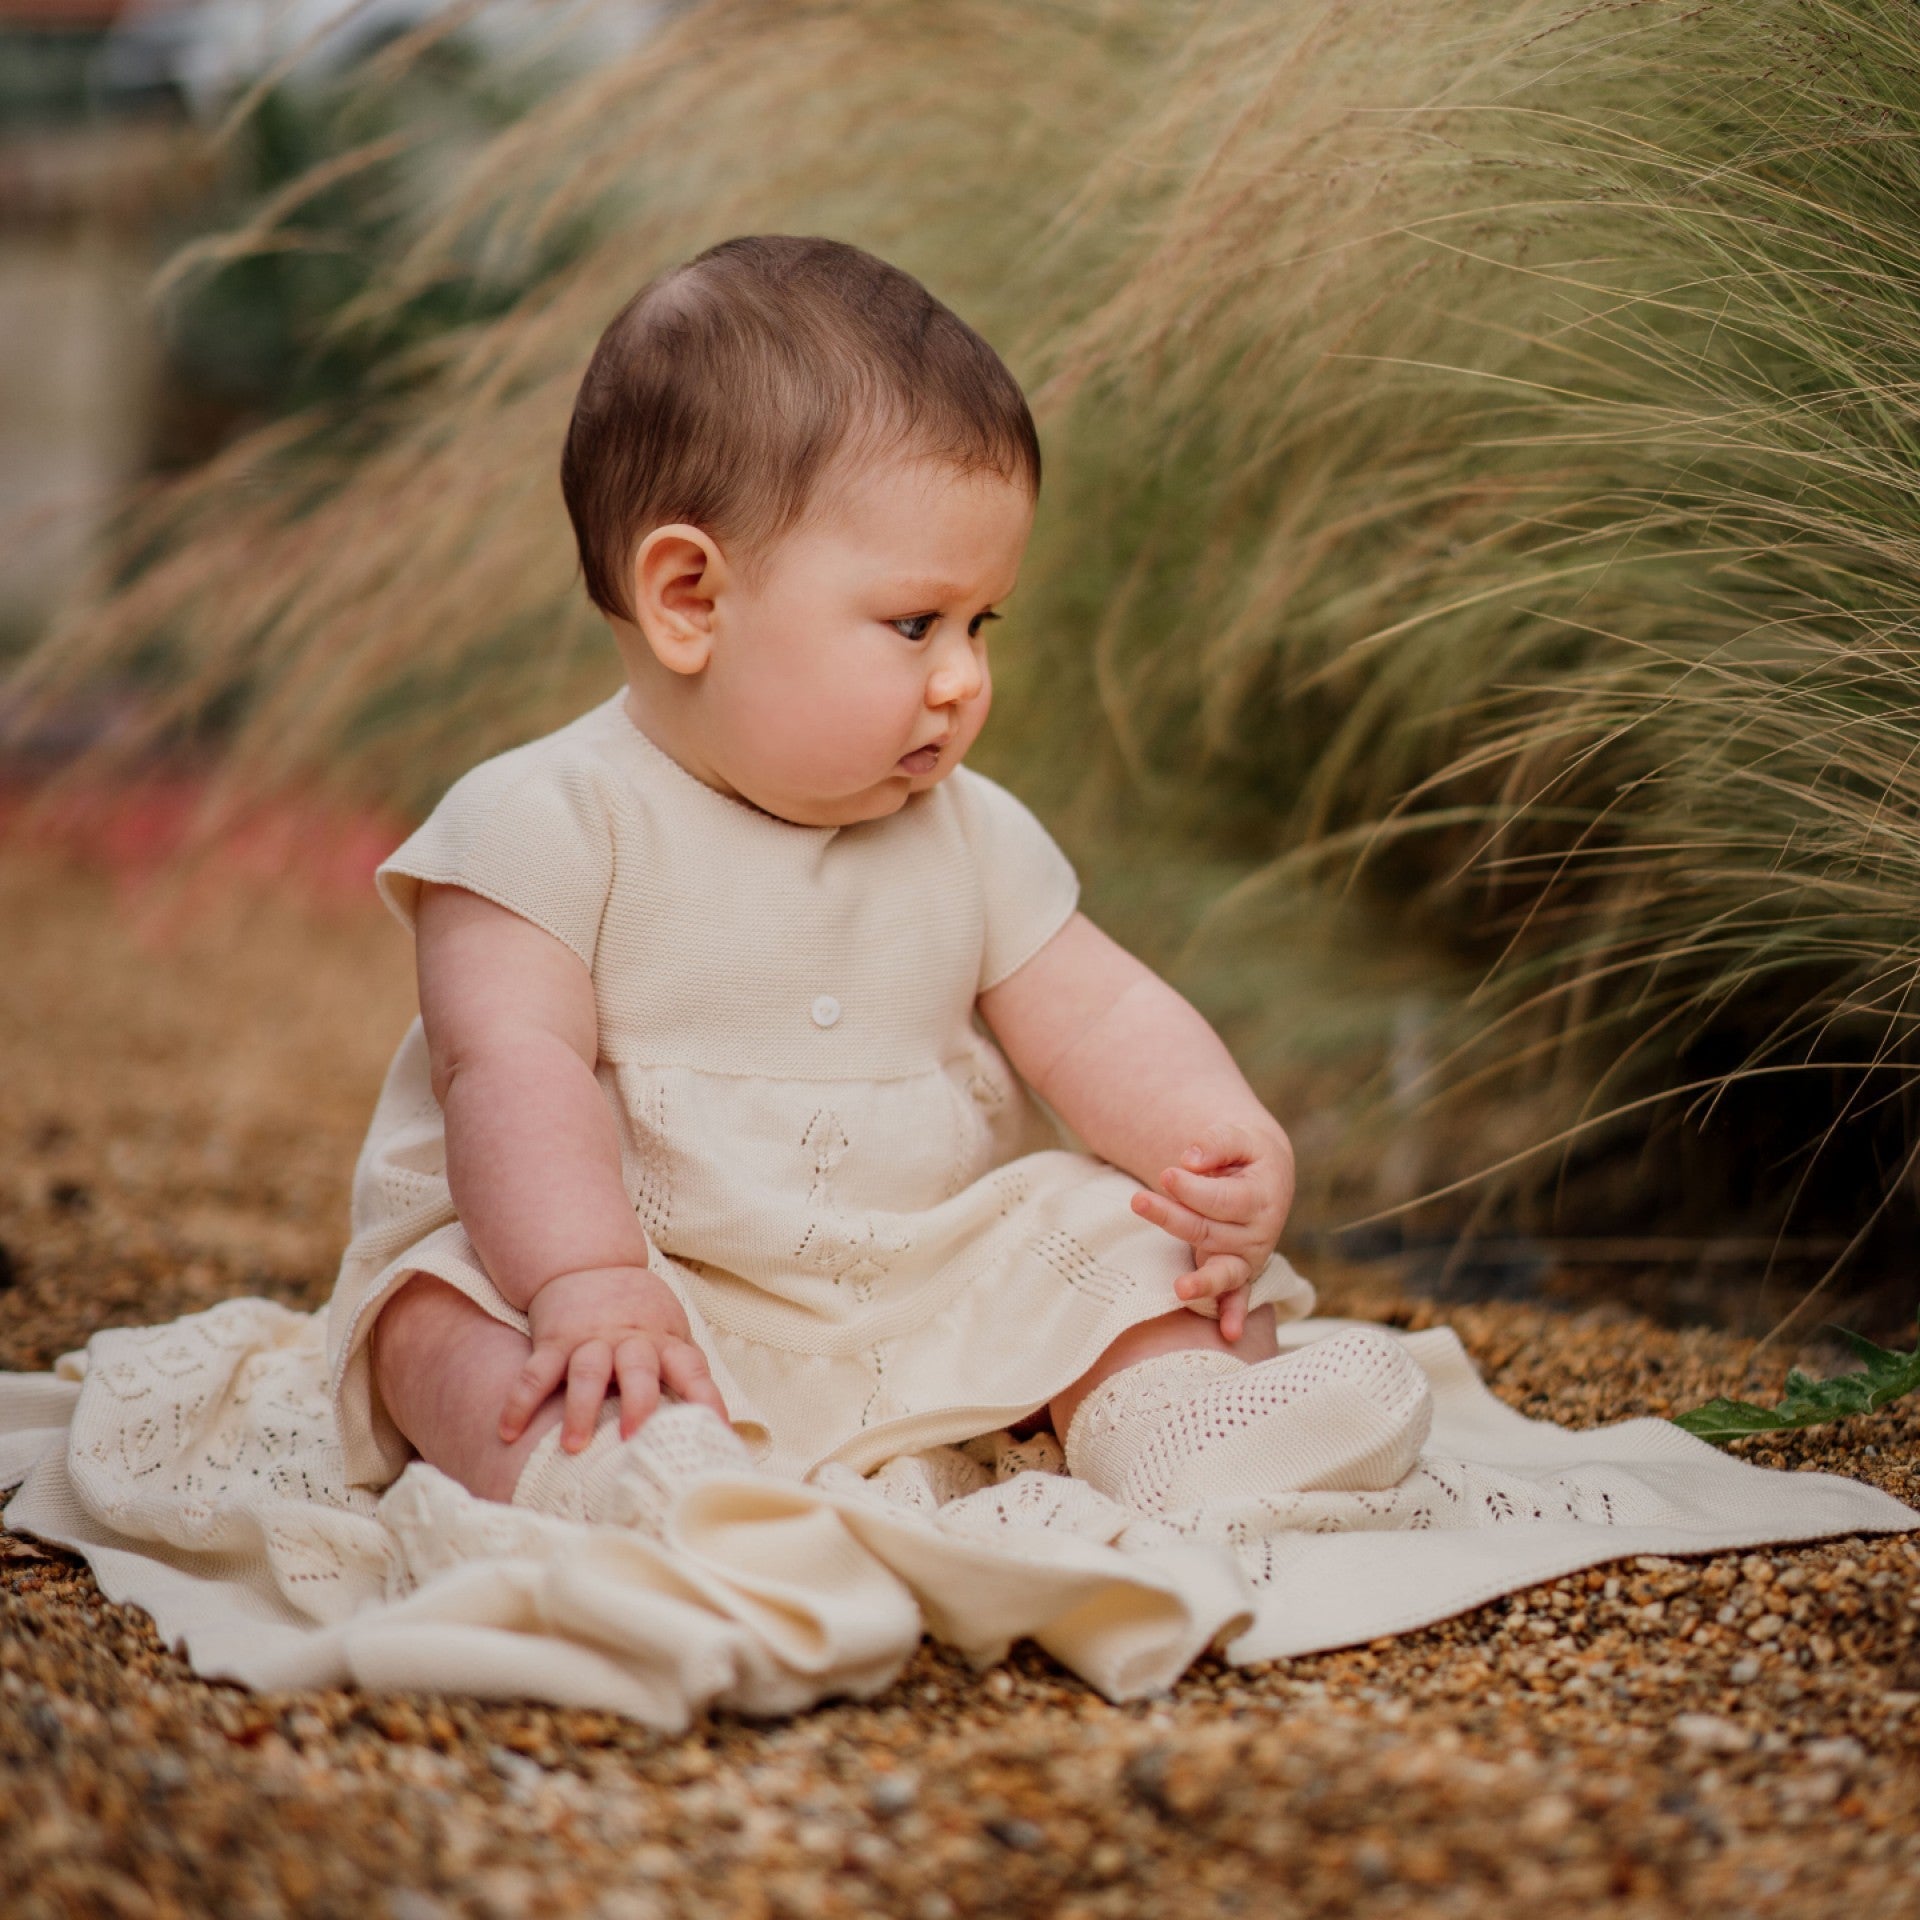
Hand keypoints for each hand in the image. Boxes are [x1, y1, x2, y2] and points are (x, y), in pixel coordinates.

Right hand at [500, 1264, 727, 1452]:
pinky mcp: (554, 1342)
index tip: (716, 1432)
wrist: (589, 1264)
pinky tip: (507, 1432)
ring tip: (573, 1447)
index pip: (693, 1371)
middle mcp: (629, 1342)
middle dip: (638, 1403)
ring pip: (586, 1374)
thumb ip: (685, 1372)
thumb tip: (714, 1427)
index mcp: (664, 1341)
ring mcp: (589, 1341)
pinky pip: (535, 1374)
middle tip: (634, 1438)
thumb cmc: (639, 1314)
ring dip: (580, 1410)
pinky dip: (519, 1403)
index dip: (706, 1400)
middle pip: (638, 1370)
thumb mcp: (671, 1332)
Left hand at [1129, 1121, 1295, 1341]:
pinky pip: (1238, 1297)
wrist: (1266, 1178)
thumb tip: (1189, 1160)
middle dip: (1172, 1218)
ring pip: (1220, 1269)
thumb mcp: (1240, 1136)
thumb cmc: (1246, 1155)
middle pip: (1210, 1231)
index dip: (1193, 1189)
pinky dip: (1233, 1314)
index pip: (1223, 1199)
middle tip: (1138, 1200)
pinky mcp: (1239, 1272)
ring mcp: (1249, 1257)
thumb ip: (1217, 1142)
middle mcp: (1259, 1233)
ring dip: (1202, 1281)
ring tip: (1180, 1288)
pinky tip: (1229, 1334)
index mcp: (1262, 1197)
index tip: (1168, 1173)